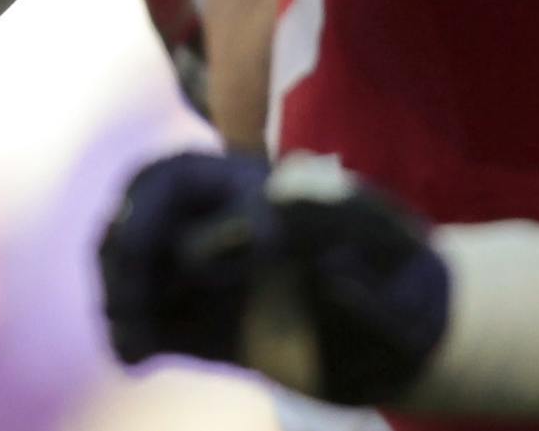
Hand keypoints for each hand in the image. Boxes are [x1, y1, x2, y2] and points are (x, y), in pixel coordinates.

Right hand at [98, 151, 452, 405]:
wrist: (417, 333)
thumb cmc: (399, 270)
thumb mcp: (363, 236)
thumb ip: (310, 226)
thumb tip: (237, 240)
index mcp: (248, 187)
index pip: (172, 181)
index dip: (146, 213)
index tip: (147, 253)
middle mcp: (220, 226)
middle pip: (141, 223)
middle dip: (123, 256)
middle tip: (125, 302)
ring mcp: (214, 278)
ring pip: (141, 272)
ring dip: (121, 297)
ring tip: (130, 339)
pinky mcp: (213, 328)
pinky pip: (158, 322)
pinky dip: (135, 334)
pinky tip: (134, 355)